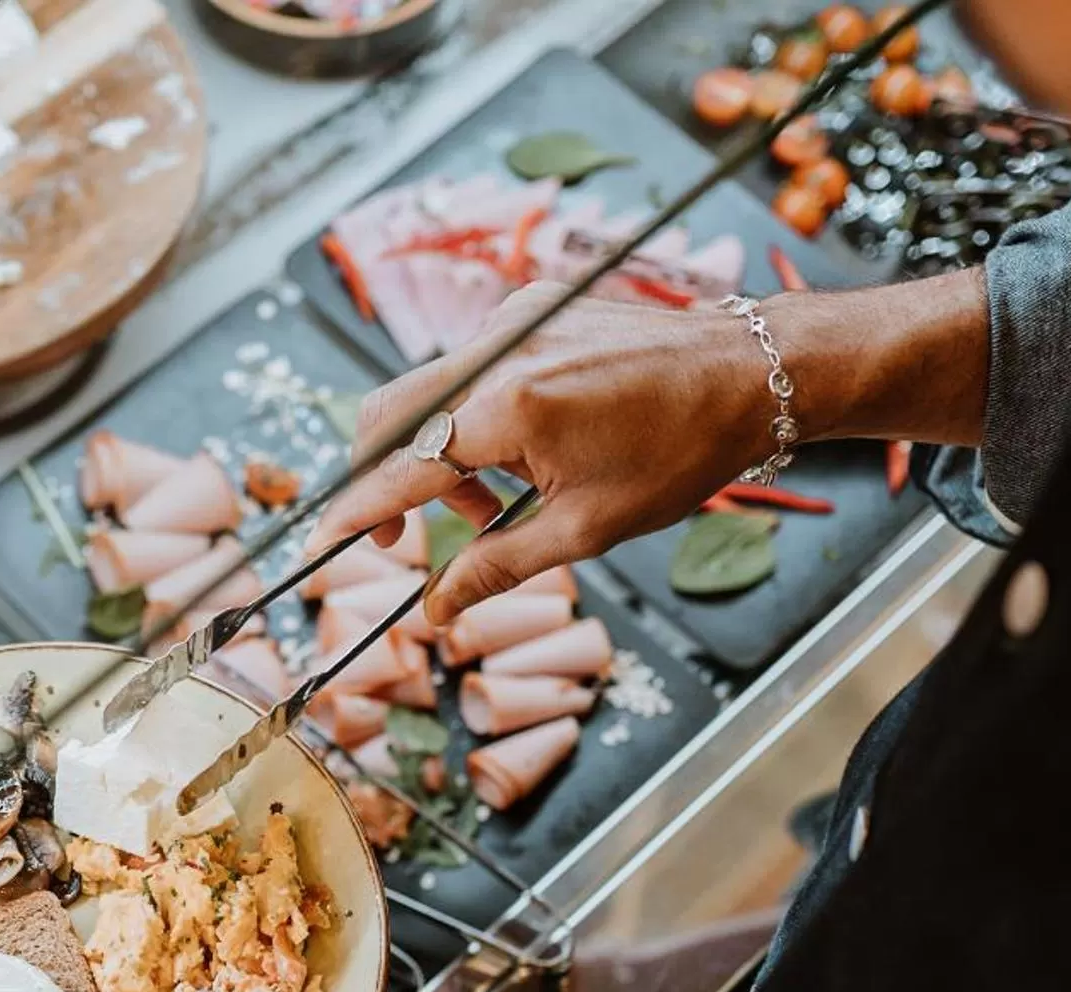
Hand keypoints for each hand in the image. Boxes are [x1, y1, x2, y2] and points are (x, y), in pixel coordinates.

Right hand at [314, 270, 992, 625]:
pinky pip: (473, 366)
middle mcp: (498, 351)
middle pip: (391, 415)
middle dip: (383, 481)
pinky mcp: (534, 304)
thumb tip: (439, 609)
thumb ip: (498, 564)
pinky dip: (476, 414)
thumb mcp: (588, 528)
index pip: (399, 467)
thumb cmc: (681, 452)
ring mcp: (514, 320)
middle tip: (401, 539)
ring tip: (496, 505)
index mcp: (507, 410)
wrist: (751, 372)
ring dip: (441, 455)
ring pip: (432, 392)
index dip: (356, 512)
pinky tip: (527, 448)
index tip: (320, 542)